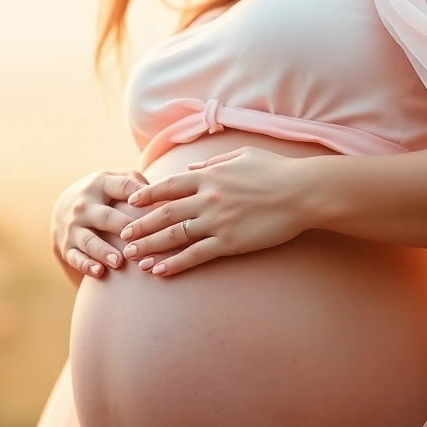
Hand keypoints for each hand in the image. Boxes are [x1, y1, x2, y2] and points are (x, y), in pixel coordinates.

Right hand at [51, 168, 149, 279]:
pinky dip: (86, 266)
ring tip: (119, 261)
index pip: (122, 186)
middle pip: (105, 217)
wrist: (63, 209)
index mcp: (100, 184)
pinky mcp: (66, 248)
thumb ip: (135, 180)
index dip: (138, 194)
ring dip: (103, 251)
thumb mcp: (113, 179)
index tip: (157, 205)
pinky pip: (75, 258)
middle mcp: (84, 206)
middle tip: (139, 239)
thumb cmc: (102, 195)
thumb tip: (161, 190)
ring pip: (89, 240)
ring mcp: (74, 228)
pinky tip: (99, 272)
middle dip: (122, 227)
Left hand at [119, 146, 309, 276]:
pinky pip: (196, 255)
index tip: (131, 203)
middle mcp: (208, 198)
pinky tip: (160, 271)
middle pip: (165, 213)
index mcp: (210, 175)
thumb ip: (214, 161)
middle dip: (141, 226)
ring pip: (175, 236)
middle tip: (123, 236)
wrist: (303, 192)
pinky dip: (175, 264)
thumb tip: (191, 168)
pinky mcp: (230, 242)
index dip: (147, 195)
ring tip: (133, 256)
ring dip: (151, 247)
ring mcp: (217, 221)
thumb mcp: (243, 155)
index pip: (169, 186)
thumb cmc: (278, 171)